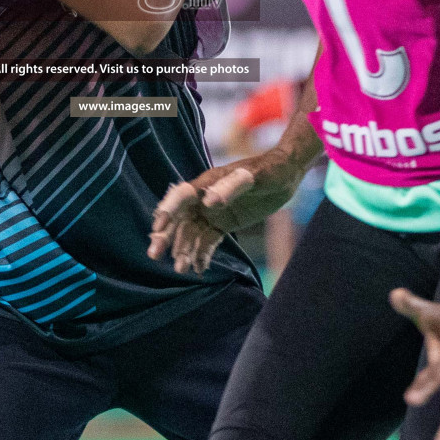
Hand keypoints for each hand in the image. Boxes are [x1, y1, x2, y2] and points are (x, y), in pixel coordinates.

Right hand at [147, 146, 307, 273]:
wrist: (285, 175)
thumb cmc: (267, 170)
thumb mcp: (251, 178)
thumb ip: (229, 188)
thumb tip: (208, 201)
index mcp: (206, 183)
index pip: (180, 197)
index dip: (167, 210)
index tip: (157, 227)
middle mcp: (203, 199)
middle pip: (179, 219)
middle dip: (166, 236)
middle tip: (154, 255)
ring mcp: (212, 213)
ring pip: (192, 234)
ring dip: (184, 250)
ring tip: (181, 269)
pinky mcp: (223, 225)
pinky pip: (208, 242)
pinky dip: (202, 255)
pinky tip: (198, 269)